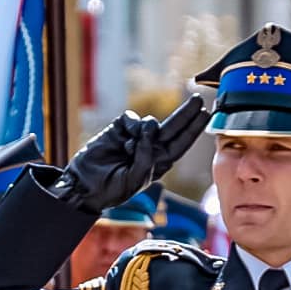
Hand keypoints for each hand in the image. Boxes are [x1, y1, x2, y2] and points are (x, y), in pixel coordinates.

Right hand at [53, 96, 210, 213]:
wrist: (85, 185)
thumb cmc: (111, 189)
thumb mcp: (135, 180)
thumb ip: (146, 157)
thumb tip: (150, 130)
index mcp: (158, 162)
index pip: (180, 143)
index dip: (193, 129)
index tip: (206, 115)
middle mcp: (149, 148)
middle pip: (173, 128)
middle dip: (186, 114)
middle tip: (199, 100)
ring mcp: (135, 137)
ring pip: (151, 123)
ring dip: (145, 132)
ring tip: (129, 149)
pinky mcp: (119, 129)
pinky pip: (132, 119)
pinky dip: (132, 125)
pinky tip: (125, 137)